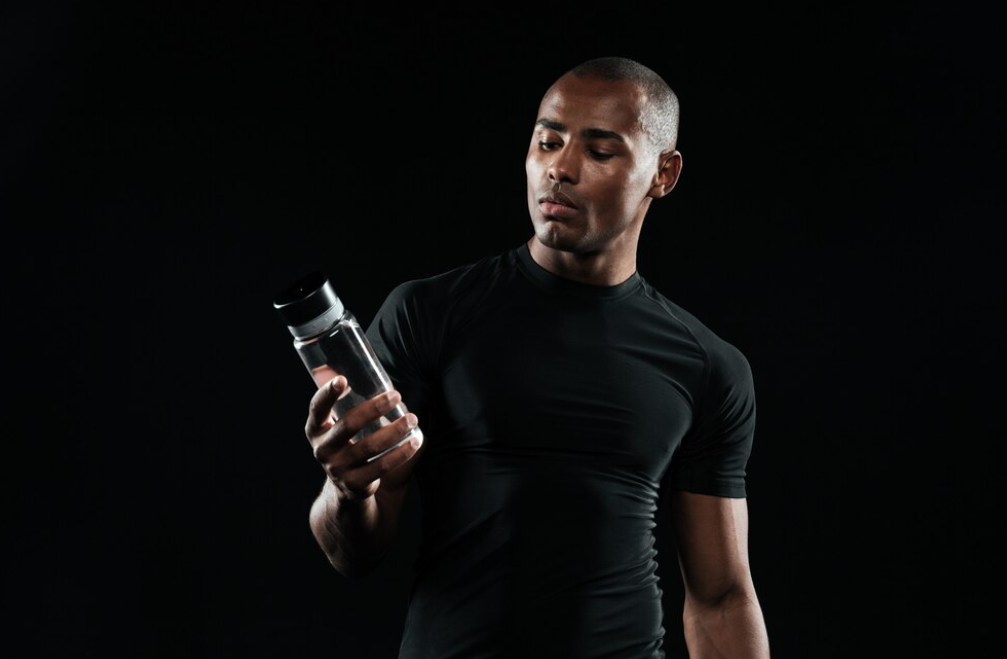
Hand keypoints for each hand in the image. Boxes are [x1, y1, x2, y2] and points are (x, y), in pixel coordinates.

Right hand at [304, 375, 421, 501]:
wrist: (346, 486)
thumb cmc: (346, 442)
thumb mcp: (336, 422)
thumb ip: (338, 398)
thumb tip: (331, 364)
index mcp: (316, 429)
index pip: (317, 408)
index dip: (327, 394)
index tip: (342, 379)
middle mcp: (322, 449)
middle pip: (348, 425)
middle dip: (374, 408)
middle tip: (396, 395)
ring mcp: (337, 469)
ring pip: (369, 447)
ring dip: (394, 431)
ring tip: (412, 419)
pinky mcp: (355, 484)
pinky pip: (381, 467)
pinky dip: (400, 454)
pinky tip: (415, 441)